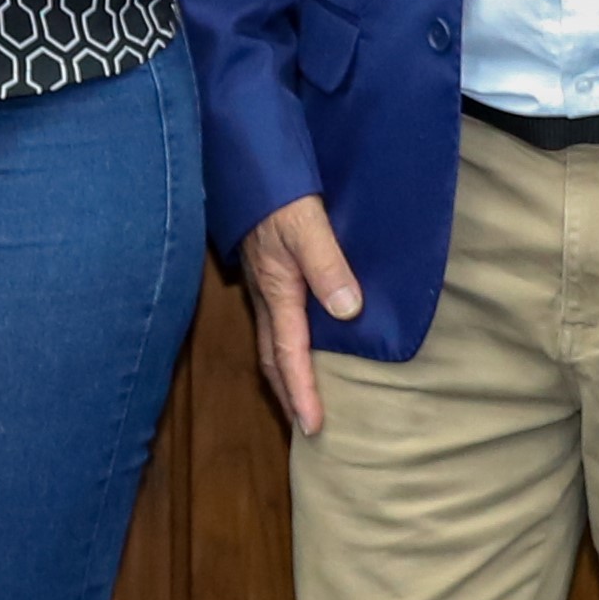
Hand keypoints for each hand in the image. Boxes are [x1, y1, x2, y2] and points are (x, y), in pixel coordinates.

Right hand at [240, 196, 365, 436]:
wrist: (251, 171)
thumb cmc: (280, 198)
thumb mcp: (308, 226)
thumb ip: (328, 265)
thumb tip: (347, 310)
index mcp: (278, 293)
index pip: (289, 355)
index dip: (302, 393)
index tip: (313, 427)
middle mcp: (266, 299)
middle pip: (273, 361)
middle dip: (288, 397)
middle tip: (305, 428)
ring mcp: (263, 289)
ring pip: (270, 346)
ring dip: (284, 378)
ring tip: (301, 401)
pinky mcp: (266, 278)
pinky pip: (273, 327)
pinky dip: (284, 351)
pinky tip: (300, 350)